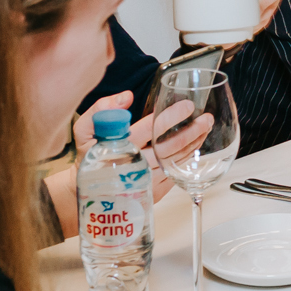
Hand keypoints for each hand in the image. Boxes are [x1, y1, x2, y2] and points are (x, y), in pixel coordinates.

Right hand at [73, 90, 214, 202]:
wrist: (89, 190)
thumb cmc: (90, 156)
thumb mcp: (85, 130)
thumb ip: (102, 110)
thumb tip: (126, 98)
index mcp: (118, 148)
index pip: (148, 130)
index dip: (169, 117)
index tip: (187, 106)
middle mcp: (133, 167)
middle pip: (167, 149)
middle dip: (190, 132)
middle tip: (205, 119)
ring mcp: (145, 182)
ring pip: (174, 162)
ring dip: (193, 145)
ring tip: (205, 128)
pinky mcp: (153, 193)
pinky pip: (175, 175)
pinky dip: (188, 159)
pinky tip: (196, 145)